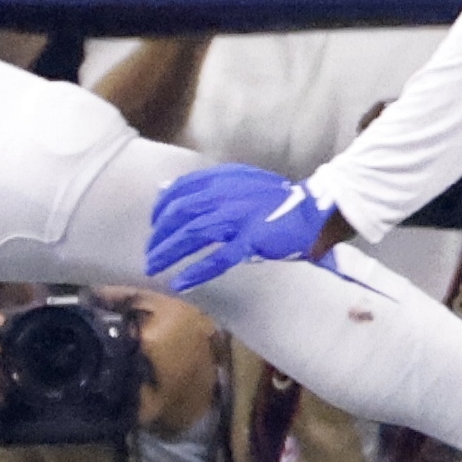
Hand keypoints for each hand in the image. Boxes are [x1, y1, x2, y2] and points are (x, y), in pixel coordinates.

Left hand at [142, 161, 333, 291]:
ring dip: (169, 252)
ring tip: (154, 267)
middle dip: (160, 234)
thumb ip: (202, 185)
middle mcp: (228, 194)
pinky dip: (196, 271)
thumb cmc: (274, 200)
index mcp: (223, 179)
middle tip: (150, 253)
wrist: (311, 210)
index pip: (181, 190)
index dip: (161, 208)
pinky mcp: (252, 239)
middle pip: (181, 213)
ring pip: (193, 234)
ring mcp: (240, 216)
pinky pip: (218, 258)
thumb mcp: (237, 182)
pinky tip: (180, 283)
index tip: (153, 224)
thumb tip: (163, 188)